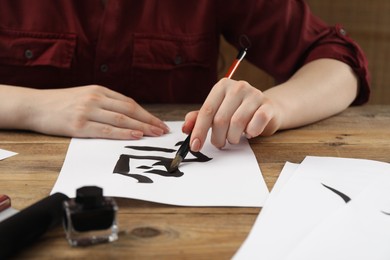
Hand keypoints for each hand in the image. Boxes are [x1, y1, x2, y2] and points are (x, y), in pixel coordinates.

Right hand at [23, 85, 168, 138]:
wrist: (35, 106)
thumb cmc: (61, 103)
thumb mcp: (85, 96)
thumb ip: (105, 103)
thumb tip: (129, 116)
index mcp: (99, 90)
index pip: (129, 103)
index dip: (147, 114)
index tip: (159, 122)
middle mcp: (96, 98)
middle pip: (130, 110)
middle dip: (149, 121)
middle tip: (163, 130)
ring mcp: (87, 111)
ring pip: (121, 119)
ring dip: (142, 127)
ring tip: (155, 134)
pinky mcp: (79, 125)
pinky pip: (106, 130)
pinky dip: (123, 133)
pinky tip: (136, 135)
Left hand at [182, 78, 280, 151]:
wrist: (267, 110)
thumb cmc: (238, 112)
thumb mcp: (217, 112)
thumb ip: (199, 118)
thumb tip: (185, 128)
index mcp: (222, 86)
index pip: (207, 110)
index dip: (199, 130)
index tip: (195, 146)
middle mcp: (238, 87)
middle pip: (220, 119)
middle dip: (217, 137)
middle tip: (219, 143)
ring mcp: (255, 94)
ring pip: (237, 123)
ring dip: (233, 137)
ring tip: (234, 138)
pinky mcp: (268, 105)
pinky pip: (256, 123)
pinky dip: (250, 133)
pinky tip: (249, 133)